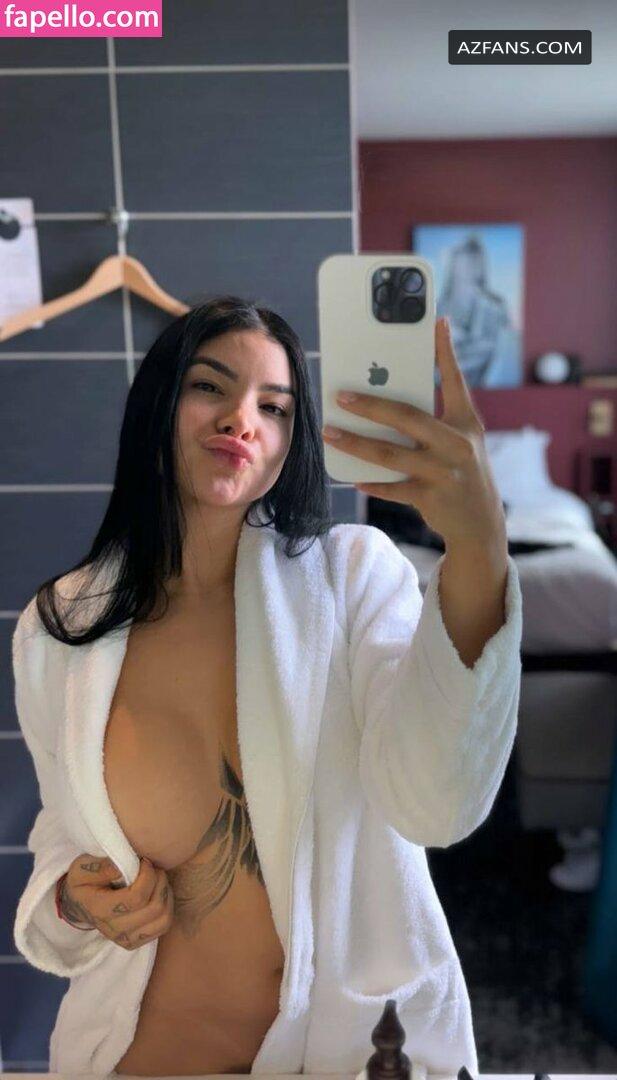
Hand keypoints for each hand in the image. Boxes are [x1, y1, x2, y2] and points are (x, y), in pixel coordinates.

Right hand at [61, 853, 173, 949]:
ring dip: (165, 893)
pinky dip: (167, 906)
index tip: (144, 861)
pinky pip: (164, 925)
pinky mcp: (136, 941)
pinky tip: (157, 892)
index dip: (148, 875)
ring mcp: (126, 939)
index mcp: (100, 910)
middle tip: (153, 867)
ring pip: (163, 918)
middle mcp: (114, 930)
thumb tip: (121, 868)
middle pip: (154, 908)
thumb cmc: (84, 881)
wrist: (80, 904)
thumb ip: (101, 867)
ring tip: (156, 879)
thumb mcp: (82, 868)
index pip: (136, 897)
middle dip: (159, 881)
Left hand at [321, 317, 505, 549]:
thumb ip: (437, 413)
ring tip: (330, 432)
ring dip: (355, 443)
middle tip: (340, 395)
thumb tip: (397, 386)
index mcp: (466, 422)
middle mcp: (457, 444)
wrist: (480, 521)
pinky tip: (352, 477)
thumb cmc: (462, 469)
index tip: (435, 321)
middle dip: (370, 405)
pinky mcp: (430, 497)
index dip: (445, 350)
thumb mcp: (460, 438)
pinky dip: (371, 482)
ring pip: (389, 454)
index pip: (455, 379)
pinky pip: (392, 488)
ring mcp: (443, 472)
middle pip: (406, 417)